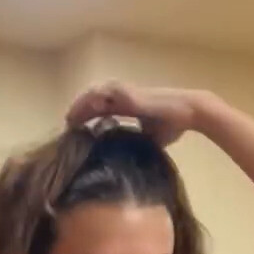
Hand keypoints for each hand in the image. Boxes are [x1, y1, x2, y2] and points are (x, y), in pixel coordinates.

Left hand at [65, 81, 202, 145]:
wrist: (186, 112)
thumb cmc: (171, 124)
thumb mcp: (148, 137)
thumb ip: (135, 142)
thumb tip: (127, 162)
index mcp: (125, 104)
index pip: (98, 108)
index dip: (85, 117)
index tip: (74, 130)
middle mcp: (121, 95)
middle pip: (91, 100)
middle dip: (77, 111)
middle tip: (66, 126)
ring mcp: (123, 92)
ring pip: (92, 95)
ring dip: (79, 106)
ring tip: (68, 121)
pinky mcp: (126, 93)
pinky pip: (100, 95)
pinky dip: (88, 103)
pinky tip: (79, 115)